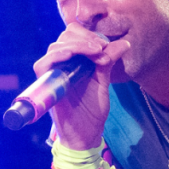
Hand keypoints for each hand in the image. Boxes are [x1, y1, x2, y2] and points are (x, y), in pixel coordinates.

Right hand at [33, 24, 128, 149]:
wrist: (85, 134)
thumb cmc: (93, 110)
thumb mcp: (103, 81)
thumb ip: (109, 61)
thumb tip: (125, 42)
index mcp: (74, 61)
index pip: (74, 34)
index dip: (89, 34)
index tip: (105, 45)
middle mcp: (61, 64)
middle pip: (64, 36)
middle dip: (85, 38)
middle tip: (101, 49)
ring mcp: (52, 73)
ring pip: (56, 47)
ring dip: (77, 45)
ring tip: (95, 53)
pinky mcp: (45, 84)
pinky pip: (44, 63)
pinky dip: (58, 55)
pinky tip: (73, 54)